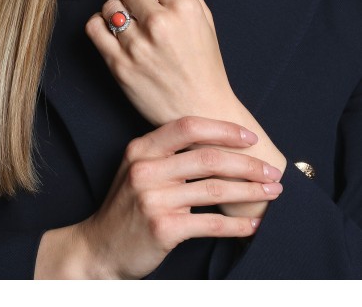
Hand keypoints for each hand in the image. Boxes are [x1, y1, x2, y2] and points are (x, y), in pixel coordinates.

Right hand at [35, 118, 282, 278]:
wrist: (100, 246)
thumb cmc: (128, 205)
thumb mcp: (138, 169)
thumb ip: (169, 154)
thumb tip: (220, 146)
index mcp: (141, 149)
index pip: (189, 126)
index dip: (224, 130)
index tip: (251, 138)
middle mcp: (146, 169)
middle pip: (209, 158)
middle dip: (248, 164)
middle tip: (272, 171)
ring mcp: (153, 199)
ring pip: (215, 190)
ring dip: (250, 191)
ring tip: (272, 192)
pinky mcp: (163, 228)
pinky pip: (211, 223)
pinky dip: (237, 225)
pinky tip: (253, 224)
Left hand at [86, 0, 236, 125]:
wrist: (200, 109)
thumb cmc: (204, 62)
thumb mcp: (203, 17)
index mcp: (184, 7)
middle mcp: (160, 23)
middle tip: (140, 9)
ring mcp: (138, 46)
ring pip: (108, 7)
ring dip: (116, 11)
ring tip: (132, 28)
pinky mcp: (120, 67)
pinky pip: (94, 29)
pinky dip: (100, 26)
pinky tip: (114, 35)